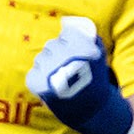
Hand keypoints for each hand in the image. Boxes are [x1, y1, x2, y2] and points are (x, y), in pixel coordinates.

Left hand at [24, 16, 133, 133]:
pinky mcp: (37, 82)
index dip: (70, 43)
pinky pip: (33, 73)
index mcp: (79, 46)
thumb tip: (66, 22)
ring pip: (41, 59)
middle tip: (68, 71)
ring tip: (60, 81)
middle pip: (52, 45)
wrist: (93, 112)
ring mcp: (48, 69)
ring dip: (48, 67)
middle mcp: (62, 55)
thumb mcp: (100, 55)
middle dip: (58, 55)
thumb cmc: (97, 82)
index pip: (66, 33)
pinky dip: (40, 80)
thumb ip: (88, 36)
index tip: (75, 55)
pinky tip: (52, 88)